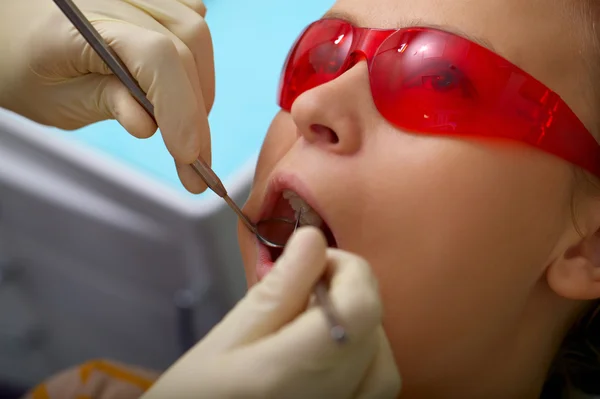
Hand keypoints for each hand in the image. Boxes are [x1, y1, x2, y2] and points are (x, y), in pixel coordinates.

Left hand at [0, 0, 213, 192]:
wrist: (13, 33)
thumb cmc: (26, 65)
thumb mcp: (57, 99)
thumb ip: (105, 103)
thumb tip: (149, 126)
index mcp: (79, 22)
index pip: (155, 56)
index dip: (180, 106)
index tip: (188, 154)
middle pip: (183, 48)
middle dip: (194, 112)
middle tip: (195, 161)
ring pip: (194, 34)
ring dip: (200, 87)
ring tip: (188, 127)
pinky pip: (188, 18)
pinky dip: (195, 57)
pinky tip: (184, 85)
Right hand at [142, 227, 400, 398]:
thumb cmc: (197, 394)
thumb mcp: (226, 339)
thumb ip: (277, 292)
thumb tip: (313, 239)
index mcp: (294, 371)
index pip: (360, 308)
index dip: (349, 271)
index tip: (315, 262)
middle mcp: (332, 398)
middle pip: (373, 330)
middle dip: (349, 292)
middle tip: (306, 289)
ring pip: (383, 363)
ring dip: (361, 328)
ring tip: (316, 322)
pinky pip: (377, 391)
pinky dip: (366, 362)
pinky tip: (331, 354)